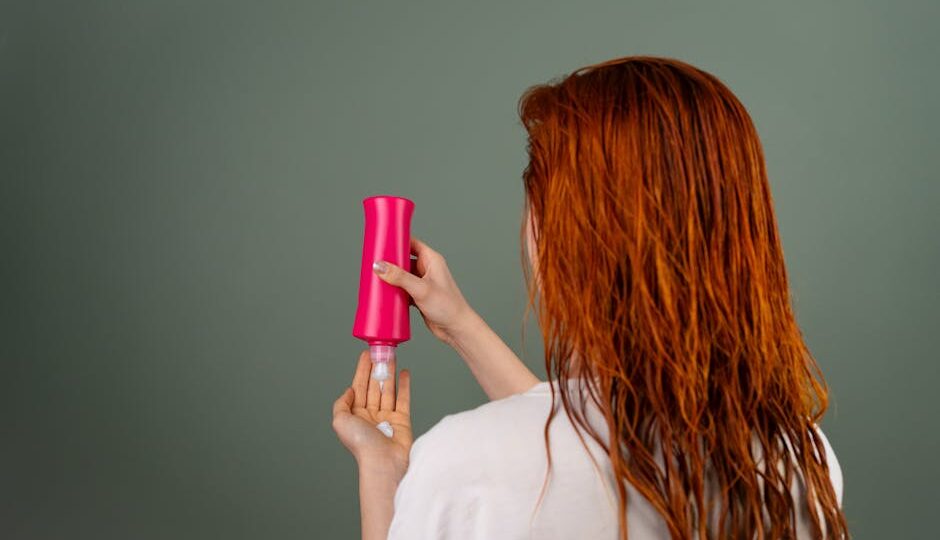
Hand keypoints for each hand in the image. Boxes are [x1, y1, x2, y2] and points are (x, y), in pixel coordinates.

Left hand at [332, 350, 412, 476]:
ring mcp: (387, 417)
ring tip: (392, 357)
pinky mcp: (402, 420)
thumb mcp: (340, 421)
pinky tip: (404, 373)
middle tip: (381, 351)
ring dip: (390, 372)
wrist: (383, 462)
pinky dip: (404, 385)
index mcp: (355, 415)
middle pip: (373, 385)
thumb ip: (341, 403)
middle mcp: (370, 414)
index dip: (362, 370)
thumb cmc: (361, 444)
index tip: (366, 354)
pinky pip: (403, 398)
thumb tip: (349, 390)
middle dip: (376, 368)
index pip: (358, 386)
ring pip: (388, 389)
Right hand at [372, 236, 474, 345]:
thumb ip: (400, 277)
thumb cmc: (448, 306)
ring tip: (375, 278)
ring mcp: (423, 283)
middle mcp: (428, 269)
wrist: (456, 328)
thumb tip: (380, 266)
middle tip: (374, 262)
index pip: (412, 243)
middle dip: (390, 262)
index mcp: (432, 260)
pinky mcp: (419, 296)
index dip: (397, 241)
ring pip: (402, 276)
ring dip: (391, 278)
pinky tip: (384, 293)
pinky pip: (402, 289)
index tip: (382, 242)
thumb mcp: (421, 289)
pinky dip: (394, 291)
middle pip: (404, 259)